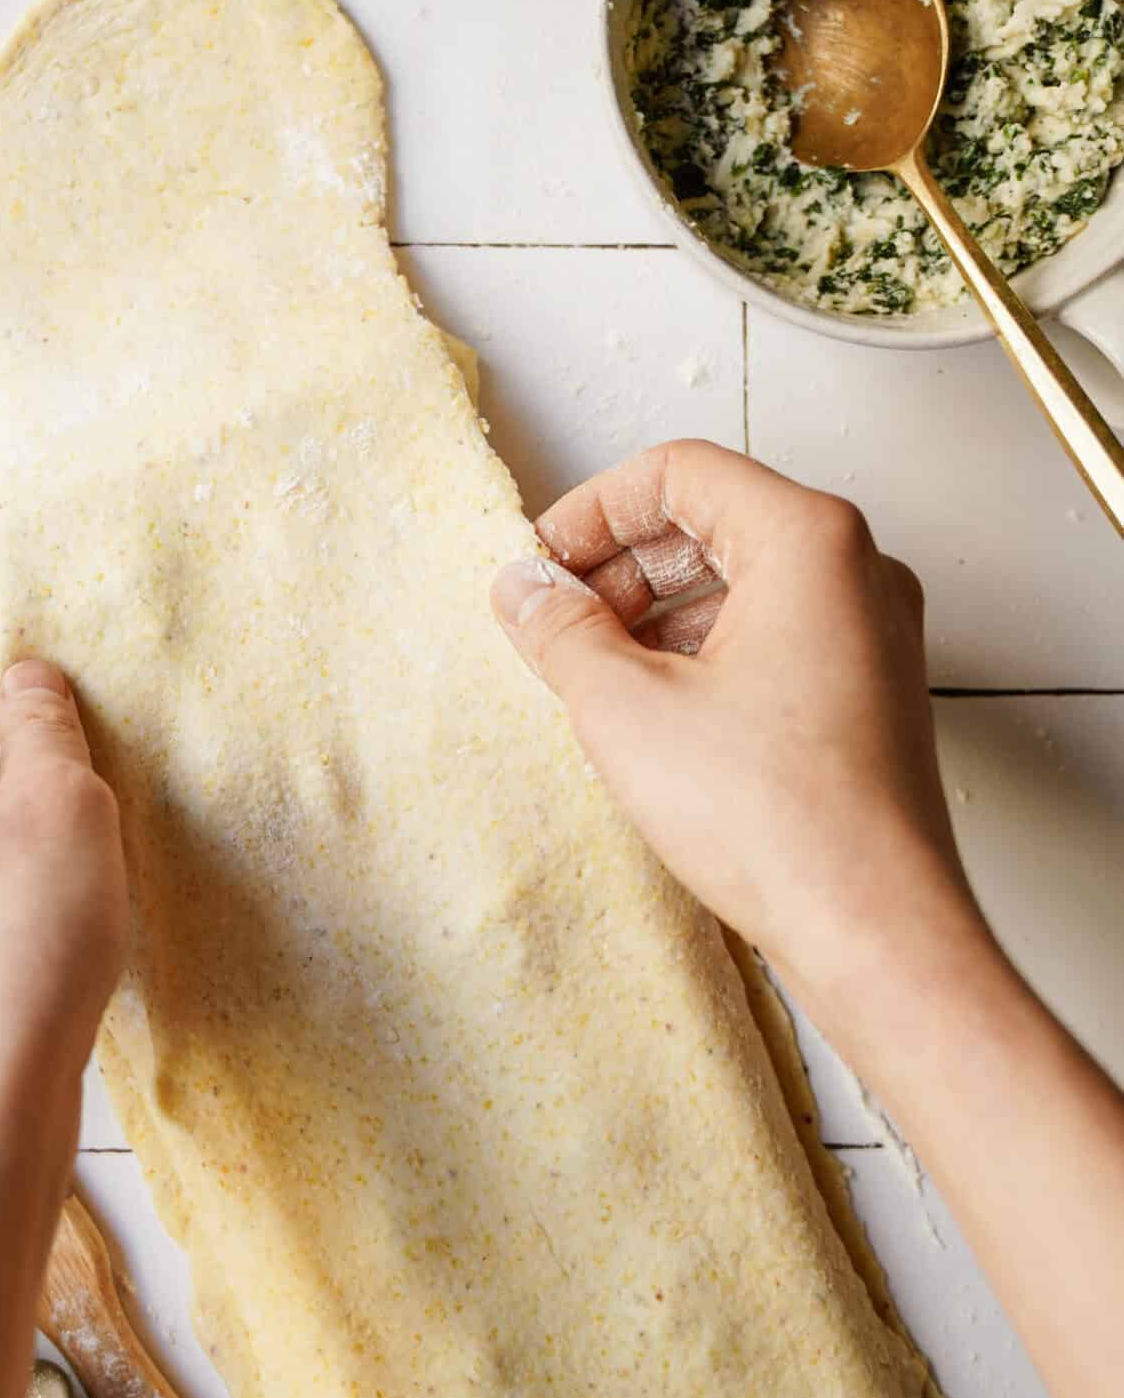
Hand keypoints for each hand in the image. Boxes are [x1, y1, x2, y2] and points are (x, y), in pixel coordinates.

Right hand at [490, 441, 983, 1016]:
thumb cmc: (779, 817)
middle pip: (714, 520)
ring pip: (743, 583)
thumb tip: (524, 590)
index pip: (681, 471)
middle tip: (555, 620)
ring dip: (657, 615)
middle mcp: (858, 572)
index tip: (540, 565)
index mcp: (810, 541)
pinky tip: (653, 714)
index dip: (592, 511)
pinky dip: (705, 654)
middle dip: (621, 565)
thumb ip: (561, 630)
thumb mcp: (626, 708)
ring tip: (592, 675)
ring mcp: (873, 634)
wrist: (872, 925)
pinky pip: (774, 637)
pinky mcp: (869, 694)